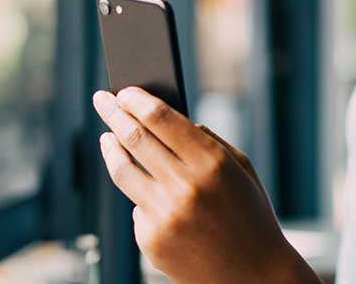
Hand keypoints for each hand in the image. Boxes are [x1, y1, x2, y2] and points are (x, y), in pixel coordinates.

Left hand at [92, 88, 315, 283]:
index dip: (136, 99)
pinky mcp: (151, 240)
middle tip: (102, 99)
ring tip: (106, 137)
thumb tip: (168, 118)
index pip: (160, 119)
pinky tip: (151, 195)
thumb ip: (207, 141)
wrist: (253, 276)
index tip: (123, 90)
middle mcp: (184, 187)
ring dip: (110, 148)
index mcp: (212, 164)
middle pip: (134, 138)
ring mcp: (164, 216)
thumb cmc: (250, 217)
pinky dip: (143, 197)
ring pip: (122, 170)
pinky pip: (137, 207)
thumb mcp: (241, 171)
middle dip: (113, 113)